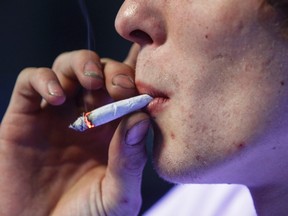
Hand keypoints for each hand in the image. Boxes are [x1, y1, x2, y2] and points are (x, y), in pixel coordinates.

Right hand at [0, 45, 149, 215]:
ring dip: (81, 64)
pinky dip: (43, 79)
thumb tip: (141, 119)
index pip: (129, 89)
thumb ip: (130, 161)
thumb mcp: (117, 197)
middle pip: (101, 71)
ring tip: (90, 82)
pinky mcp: (25, 117)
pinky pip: (30, 82)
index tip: (147, 78)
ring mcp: (56, 114)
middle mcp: (87, 116)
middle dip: (112, 71)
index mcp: (114, 130)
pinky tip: (57, 97)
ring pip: (68, 66)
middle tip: (119, 86)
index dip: (137, 75)